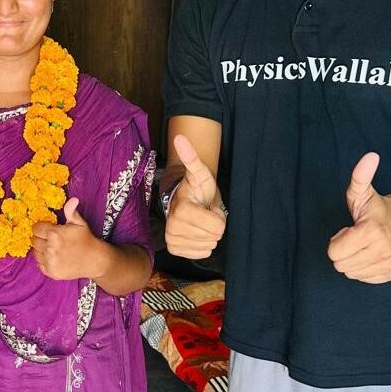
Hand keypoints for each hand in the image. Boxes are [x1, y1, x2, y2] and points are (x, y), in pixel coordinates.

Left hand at [32, 197, 103, 279]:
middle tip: (52, 239)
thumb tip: (73, 199)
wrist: (94, 260)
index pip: (36, 228)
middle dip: (41, 238)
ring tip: (53, 248)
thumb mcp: (79, 223)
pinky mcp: (50, 272)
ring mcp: (49, 262)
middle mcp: (49, 248)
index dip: (41, 228)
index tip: (48, 229)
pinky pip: (39, 263)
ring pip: (35, 252)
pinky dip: (44, 260)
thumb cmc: (86, 239)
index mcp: (54, 234)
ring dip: (41, 249)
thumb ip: (71, 211)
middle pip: (34, 240)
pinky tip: (54, 257)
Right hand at [164, 135, 225, 258]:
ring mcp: (172, 239)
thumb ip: (192, 158)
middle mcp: (173, 227)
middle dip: (213, 225)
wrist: (184, 201)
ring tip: (200, 221)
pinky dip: (202, 245)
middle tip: (204, 213)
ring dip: (208, 234)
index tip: (208, 206)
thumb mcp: (201, 173)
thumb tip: (180, 137)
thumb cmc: (197, 189)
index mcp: (182, 210)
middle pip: (214, 237)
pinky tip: (196, 233)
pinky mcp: (173, 249)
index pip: (217, 227)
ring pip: (208, 246)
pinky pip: (200, 254)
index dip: (217, 216)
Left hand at [328, 153, 390, 283]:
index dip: (337, 240)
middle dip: (344, 251)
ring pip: (351, 273)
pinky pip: (365, 279)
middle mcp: (385, 250)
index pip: (333, 253)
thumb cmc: (378, 208)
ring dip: (353, 260)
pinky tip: (374, 253)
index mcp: (372, 232)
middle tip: (357, 237)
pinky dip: (365, 268)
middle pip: (341, 265)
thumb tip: (370, 157)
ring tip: (366, 245)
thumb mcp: (363, 192)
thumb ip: (360, 176)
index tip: (350, 230)